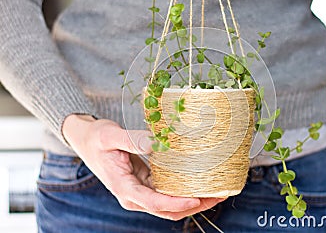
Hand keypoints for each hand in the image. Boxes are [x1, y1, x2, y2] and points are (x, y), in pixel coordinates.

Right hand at [62, 114, 224, 219]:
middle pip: (167, 211)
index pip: (152, 202)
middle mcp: (133, 196)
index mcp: (123, 188)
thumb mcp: (110, 136)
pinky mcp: (146, 185)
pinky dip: (184, 192)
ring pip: (170, 206)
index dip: (175, 203)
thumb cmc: (96, 139)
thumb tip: (157, 143)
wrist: (86, 141)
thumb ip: (132, 140)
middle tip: (218, 196)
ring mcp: (140, 192)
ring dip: (193, 202)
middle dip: (194, 206)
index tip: (196, 199)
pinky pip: (168, 194)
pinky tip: (200, 182)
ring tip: (216, 192)